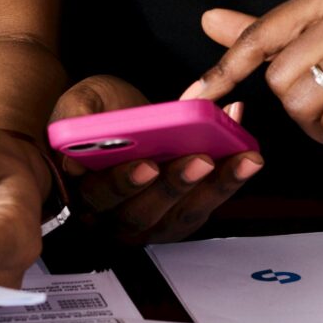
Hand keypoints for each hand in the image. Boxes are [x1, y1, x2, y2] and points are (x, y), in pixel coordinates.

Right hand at [53, 75, 262, 244]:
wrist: (120, 114)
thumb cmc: (98, 111)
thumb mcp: (80, 101)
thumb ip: (74, 119)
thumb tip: (73, 160)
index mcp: (84, 191)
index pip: (100, 196)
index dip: (124, 183)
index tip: (148, 164)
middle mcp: (113, 217)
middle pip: (143, 214)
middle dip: (175, 186)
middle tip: (202, 158)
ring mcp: (150, 221)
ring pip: (182, 217)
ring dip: (216, 188)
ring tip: (242, 158)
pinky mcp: (181, 216)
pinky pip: (207, 205)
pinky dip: (231, 180)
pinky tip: (248, 153)